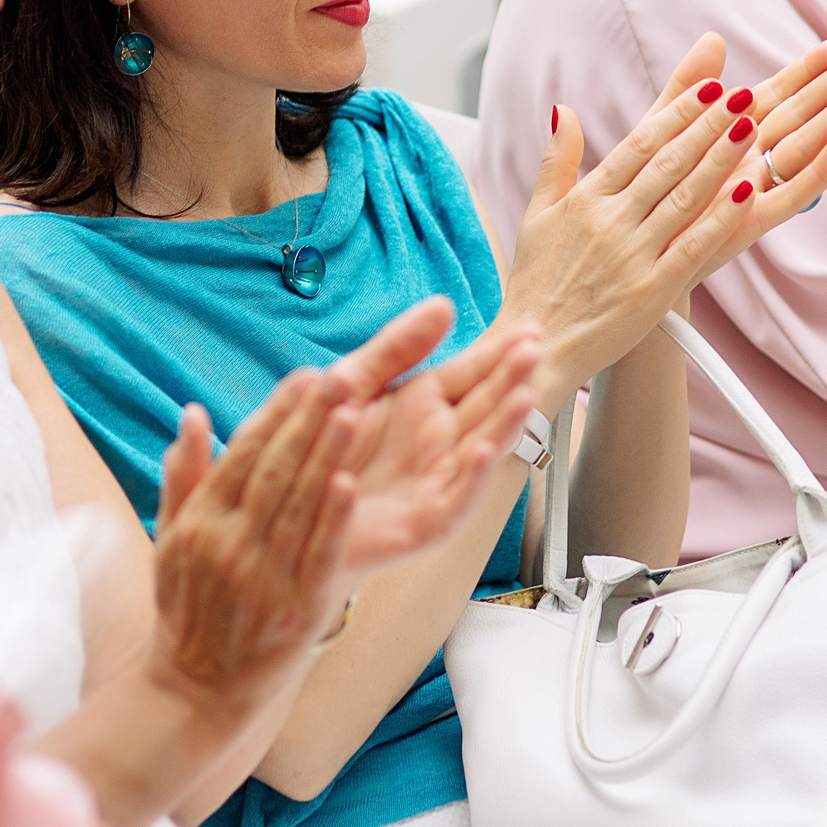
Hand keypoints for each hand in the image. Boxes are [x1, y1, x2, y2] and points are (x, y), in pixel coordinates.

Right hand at [144, 373, 359, 726]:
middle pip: (275, 471)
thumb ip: (184, 476)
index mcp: (202, 523)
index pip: (243, 455)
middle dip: (309, 420)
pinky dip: (333, 519)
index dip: (277, 414)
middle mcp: (229, 544)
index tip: (305, 376)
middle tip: (341, 376)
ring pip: (300, 505)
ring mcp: (263, 577)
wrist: (197, 690)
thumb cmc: (187, 609)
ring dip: (327, 455)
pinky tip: (349, 484)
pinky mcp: (296, 609)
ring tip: (354, 410)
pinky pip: (317, 556)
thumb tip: (192, 414)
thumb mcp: (171, 542)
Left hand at [319, 299, 541, 572]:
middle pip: (486, 407)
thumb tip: (445, 304)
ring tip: (525, 393)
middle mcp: (437, 442)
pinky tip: (483, 450)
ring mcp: (435, 482)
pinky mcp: (423, 521)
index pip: (472, 373)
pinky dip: (472, 478)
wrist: (289, 507)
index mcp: (423, 406)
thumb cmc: (321, 446)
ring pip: (482, 450)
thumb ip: (399, 346)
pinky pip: (455, 501)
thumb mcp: (354, 381)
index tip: (530, 328)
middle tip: (536, 349)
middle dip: (513, 379)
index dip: (500, 353)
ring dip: (505, 424)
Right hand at [506, 31, 826, 393]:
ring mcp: (632, 256)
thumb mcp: (537, 215)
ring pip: (684, 198)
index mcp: (584, 200)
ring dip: (721, 160)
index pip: (638, 145)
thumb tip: (566, 110)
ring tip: (751, 128)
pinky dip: (720, 219)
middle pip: (667, 163)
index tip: (708, 86)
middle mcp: (609, 222)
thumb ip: (556, 161)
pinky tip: (747, 193)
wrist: (537, 345)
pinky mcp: (651, 291)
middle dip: (707, 125)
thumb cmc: (537, 283)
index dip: (676, 113)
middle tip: (741, 94)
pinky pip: (692, 247)